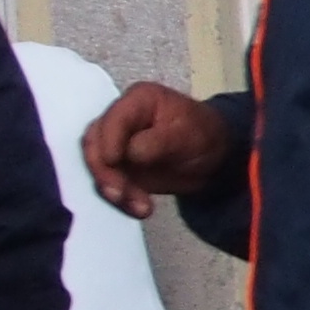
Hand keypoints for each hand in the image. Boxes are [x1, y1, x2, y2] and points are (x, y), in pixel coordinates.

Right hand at [83, 83, 238, 218]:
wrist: (213, 157)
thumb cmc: (202, 134)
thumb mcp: (188, 134)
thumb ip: (158, 141)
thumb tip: (130, 153)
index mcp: (137, 101)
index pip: (112, 119)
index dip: (109, 141)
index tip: (114, 162)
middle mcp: (120, 119)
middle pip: (95, 143)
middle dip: (105, 171)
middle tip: (120, 194)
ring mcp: (116, 144)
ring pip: (99, 167)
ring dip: (114, 189)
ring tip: (140, 207)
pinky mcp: (118, 167)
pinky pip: (110, 184)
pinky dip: (122, 198)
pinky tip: (140, 209)